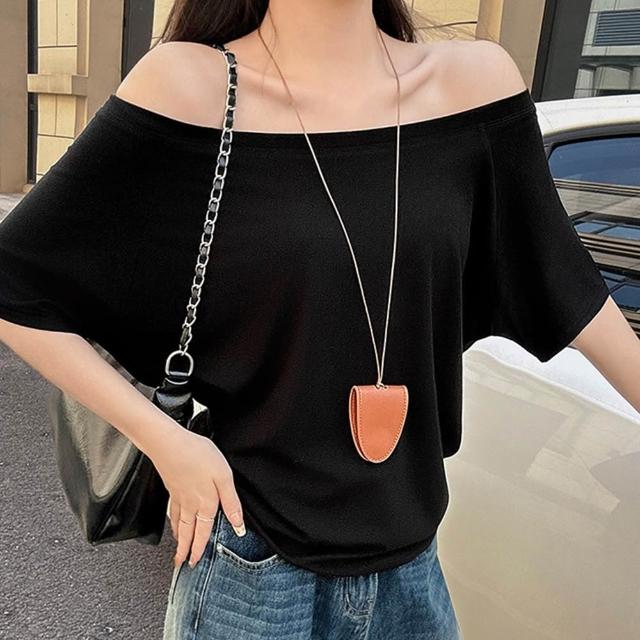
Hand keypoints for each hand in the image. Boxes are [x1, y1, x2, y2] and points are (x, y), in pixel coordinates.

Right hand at [149, 425, 245, 567]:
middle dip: (186, 550)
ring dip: (179, 540)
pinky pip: (172, 512)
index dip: (200, 548)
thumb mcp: (223, 476)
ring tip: (178, 551)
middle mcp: (191, 504)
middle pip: (188, 532)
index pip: (204, 532)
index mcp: (206, 503)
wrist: (170, 443)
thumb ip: (231, 502)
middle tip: (183, 564)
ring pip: (179, 524)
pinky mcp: (172, 488)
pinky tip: (173, 524)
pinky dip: (173, 523)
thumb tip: (238, 525)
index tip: (196, 562)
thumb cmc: (198, 455)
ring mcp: (179, 497)